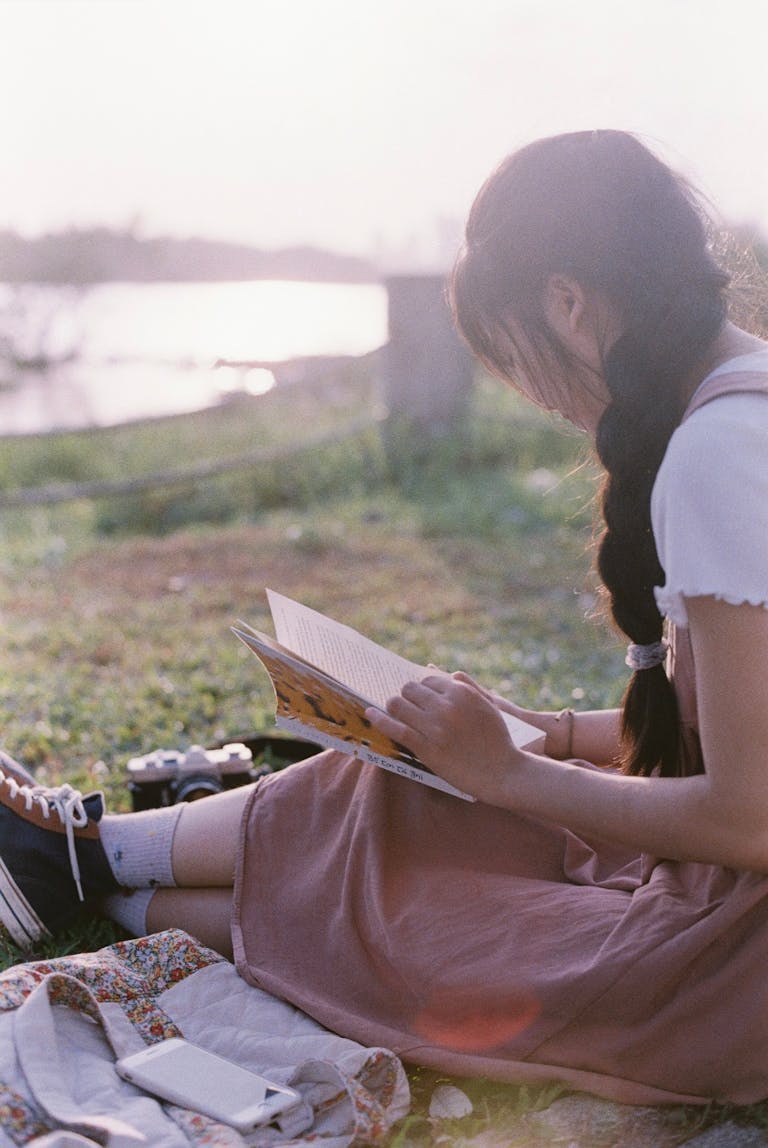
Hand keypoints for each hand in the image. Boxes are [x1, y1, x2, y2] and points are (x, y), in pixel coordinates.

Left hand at [366, 673, 523, 801]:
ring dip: (393, 706)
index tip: (418, 696)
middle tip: (406, 705)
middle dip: (407, 696)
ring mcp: (435, 727)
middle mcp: (446, 705)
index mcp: (461, 692)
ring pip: (399, 705)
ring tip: (393, 712)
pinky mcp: (427, 748)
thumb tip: (446, 673)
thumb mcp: (489, 706)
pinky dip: (379, 719)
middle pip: (410, 689)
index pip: (427, 679)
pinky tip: (369, 714)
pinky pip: (396, 729)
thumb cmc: (498, 740)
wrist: (503, 772)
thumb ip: (469, 686)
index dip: (421, 688)